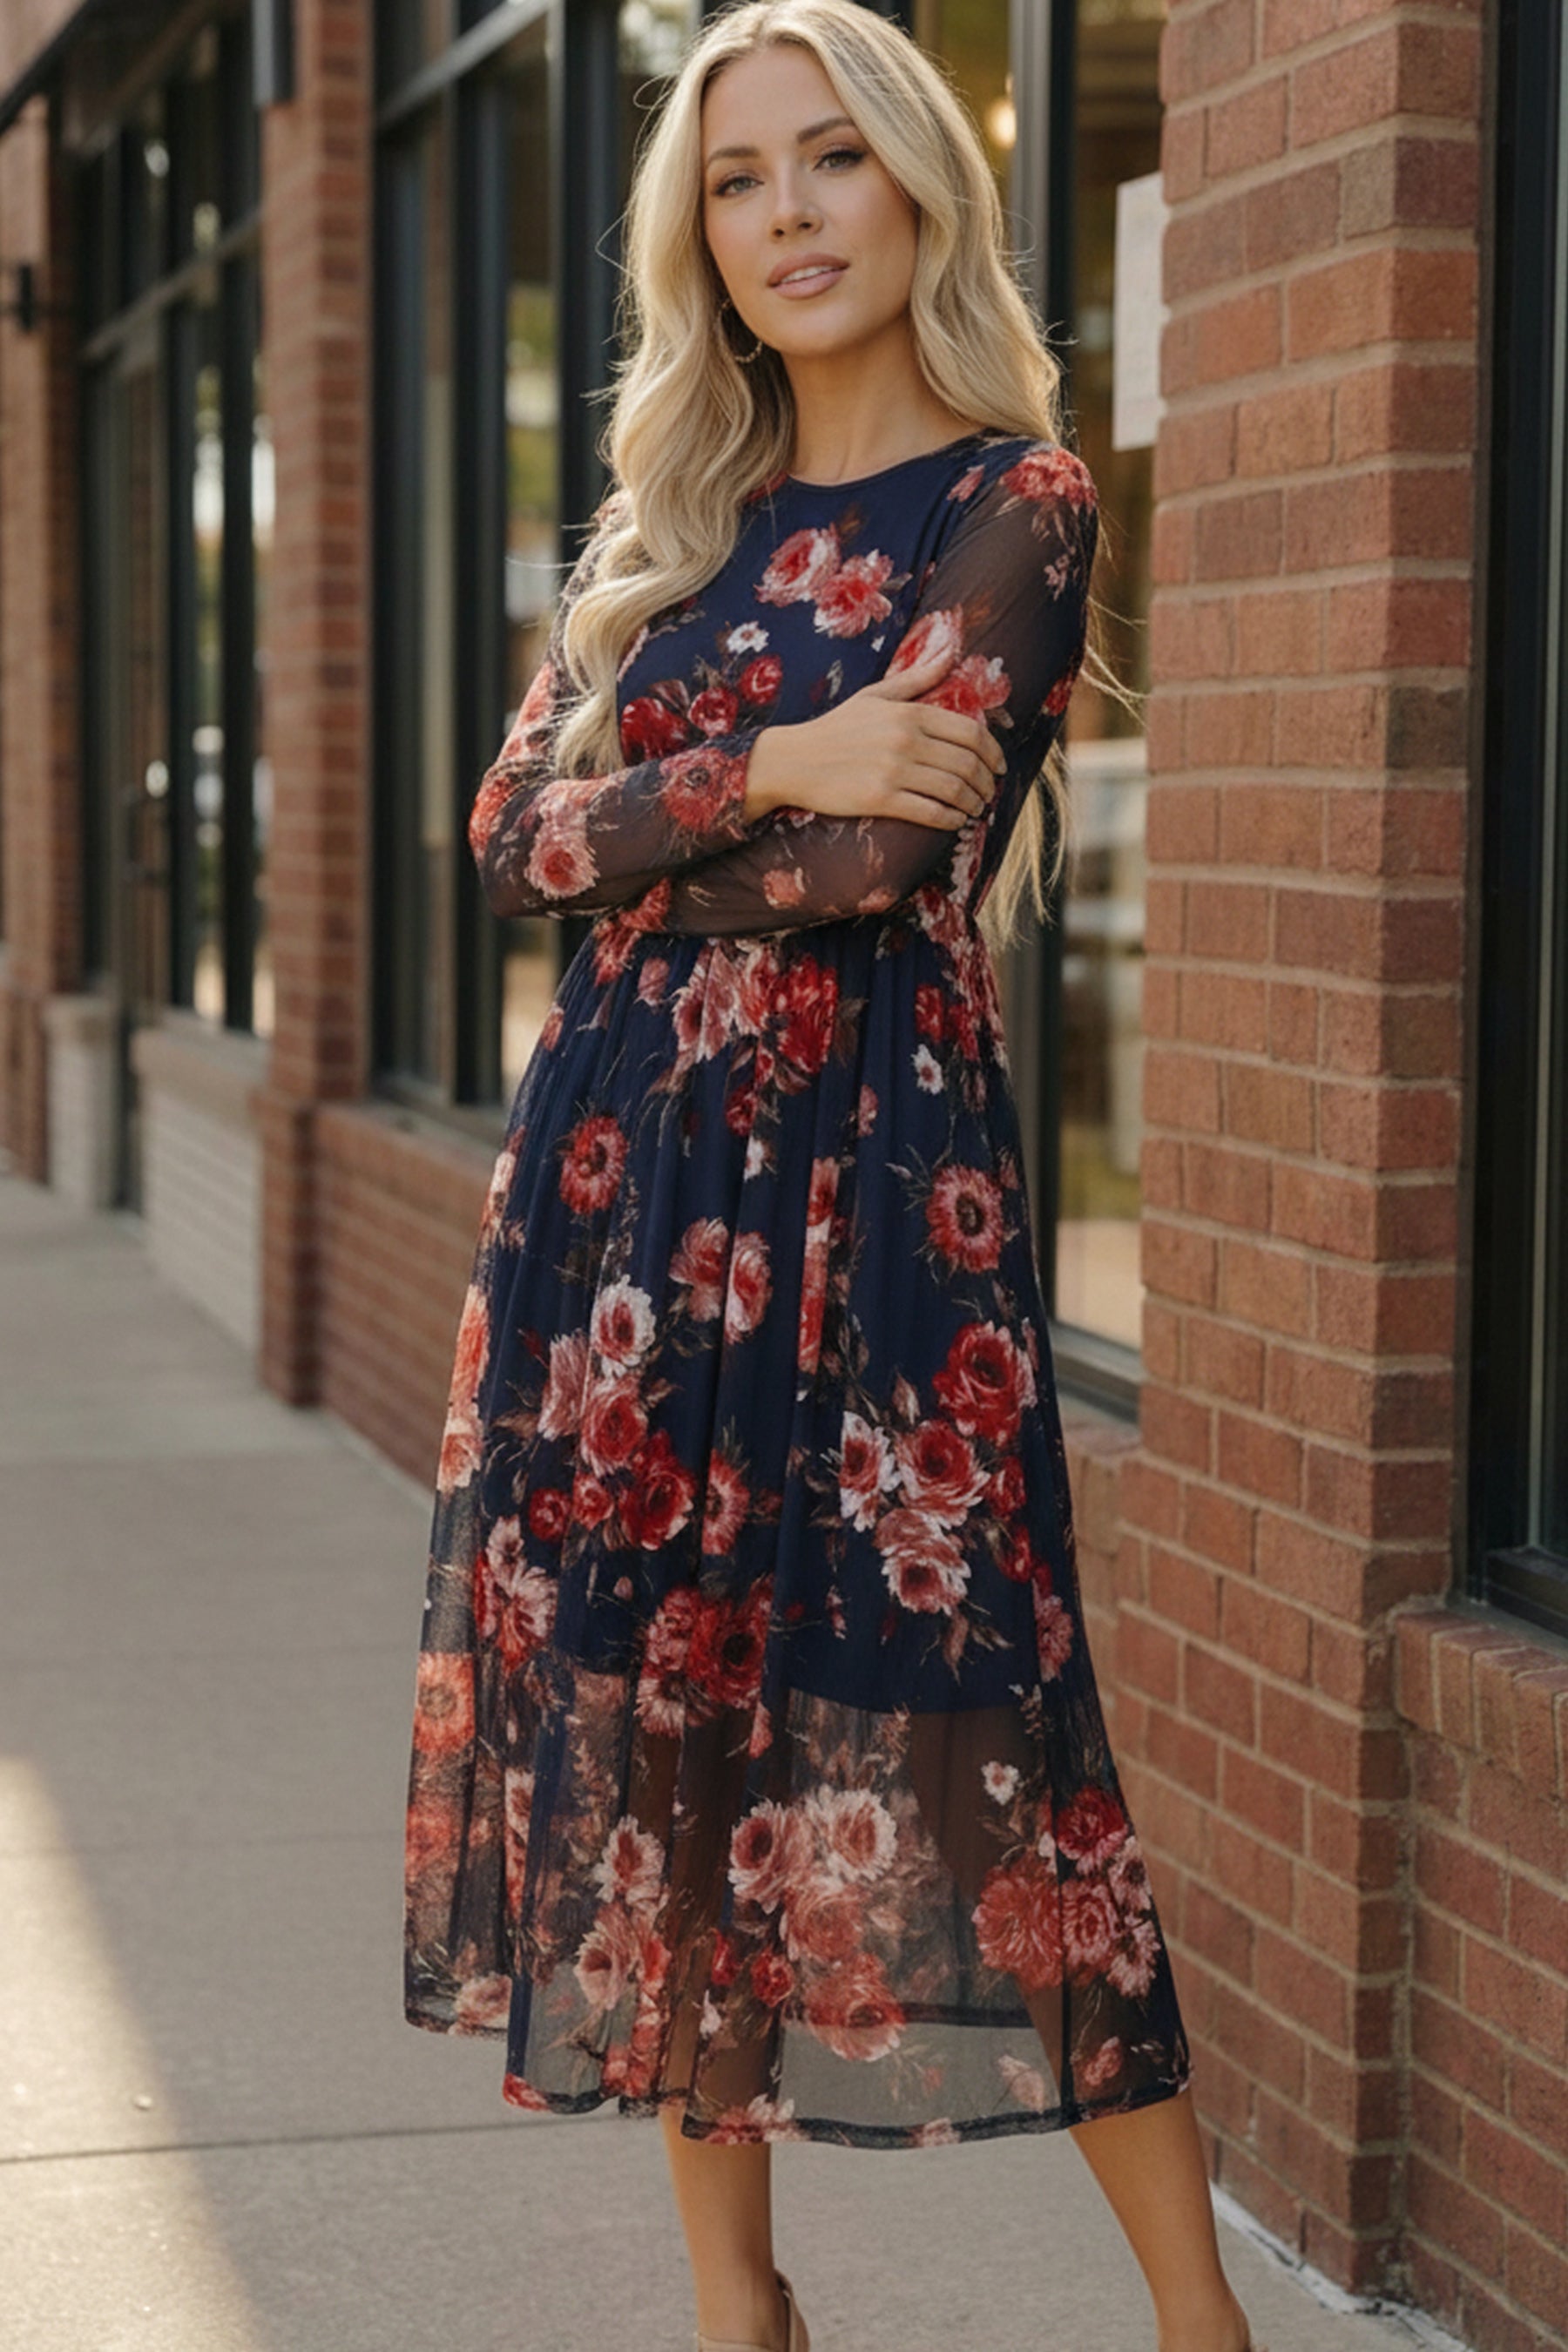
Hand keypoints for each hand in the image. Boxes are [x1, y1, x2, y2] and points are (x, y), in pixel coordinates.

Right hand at [741, 643, 1006, 826]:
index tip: (999, 767)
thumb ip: (917, 677)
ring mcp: (893, 770)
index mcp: (909, 712)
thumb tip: (950, 652)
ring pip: (953, 790)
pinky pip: (930, 812)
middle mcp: (905, 739)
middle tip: (989, 793)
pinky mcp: (879, 799)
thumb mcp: (875, 695)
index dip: (993, 752)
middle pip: (966, 763)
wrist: (792, 760)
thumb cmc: (835, 727)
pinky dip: (950, 820)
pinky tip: (955, 822)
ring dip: (972, 803)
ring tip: (975, 809)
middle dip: (986, 782)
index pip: (970, 732)